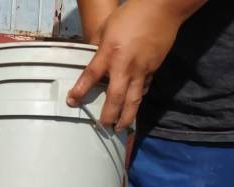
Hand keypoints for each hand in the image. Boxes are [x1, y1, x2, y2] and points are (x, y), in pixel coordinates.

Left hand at [67, 0, 187, 129]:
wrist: (162, 9)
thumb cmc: (131, 14)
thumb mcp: (107, 27)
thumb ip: (97, 45)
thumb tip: (90, 56)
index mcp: (109, 53)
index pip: (90, 76)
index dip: (80, 91)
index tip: (72, 102)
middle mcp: (124, 66)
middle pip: (115, 98)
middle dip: (109, 115)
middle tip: (104, 127)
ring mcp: (141, 70)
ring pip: (134, 100)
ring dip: (127, 116)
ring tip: (121, 128)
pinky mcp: (153, 69)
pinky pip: (144, 89)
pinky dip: (138, 99)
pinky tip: (134, 107)